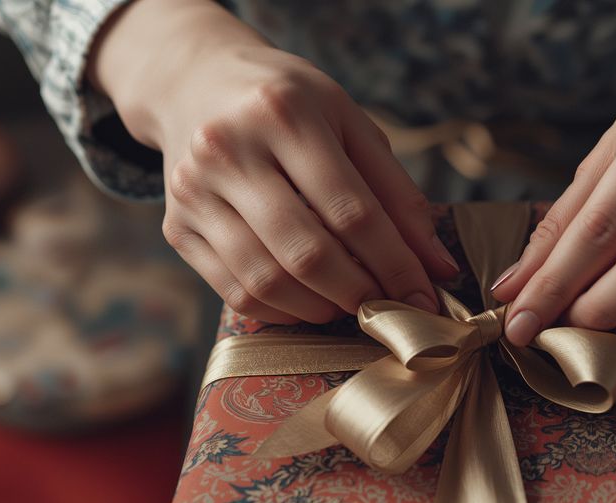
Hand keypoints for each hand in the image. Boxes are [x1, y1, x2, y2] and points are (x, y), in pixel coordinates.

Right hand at [90, 0, 458, 323]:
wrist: (195, 80)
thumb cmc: (290, 105)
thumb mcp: (350, 124)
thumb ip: (399, 195)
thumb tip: (439, 268)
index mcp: (284, 113)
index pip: (352, 210)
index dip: (396, 264)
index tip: (425, 298)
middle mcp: (228, 149)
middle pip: (306, 252)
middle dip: (360, 293)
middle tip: (389, 307)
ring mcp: (192, 190)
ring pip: (266, 281)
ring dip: (322, 309)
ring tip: (352, 304)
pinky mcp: (176, 226)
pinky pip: (234, 292)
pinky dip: (283, 311)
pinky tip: (311, 302)